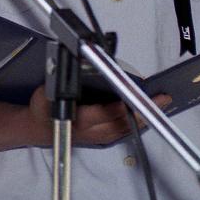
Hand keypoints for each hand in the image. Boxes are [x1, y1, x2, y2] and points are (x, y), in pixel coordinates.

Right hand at [27, 87, 171, 146]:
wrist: (37, 128)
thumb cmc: (42, 106)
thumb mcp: (45, 90)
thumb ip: (60, 80)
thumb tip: (78, 61)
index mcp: (75, 118)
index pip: (100, 113)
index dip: (118, 107)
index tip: (134, 97)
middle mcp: (89, 131)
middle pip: (120, 122)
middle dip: (142, 111)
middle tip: (162, 99)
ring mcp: (96, 137)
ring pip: (125, 128)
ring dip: (144, 118)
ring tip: (161, 104)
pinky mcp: (100, 139)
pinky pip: (123, 131)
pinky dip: (137, 122)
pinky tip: (148, 114)